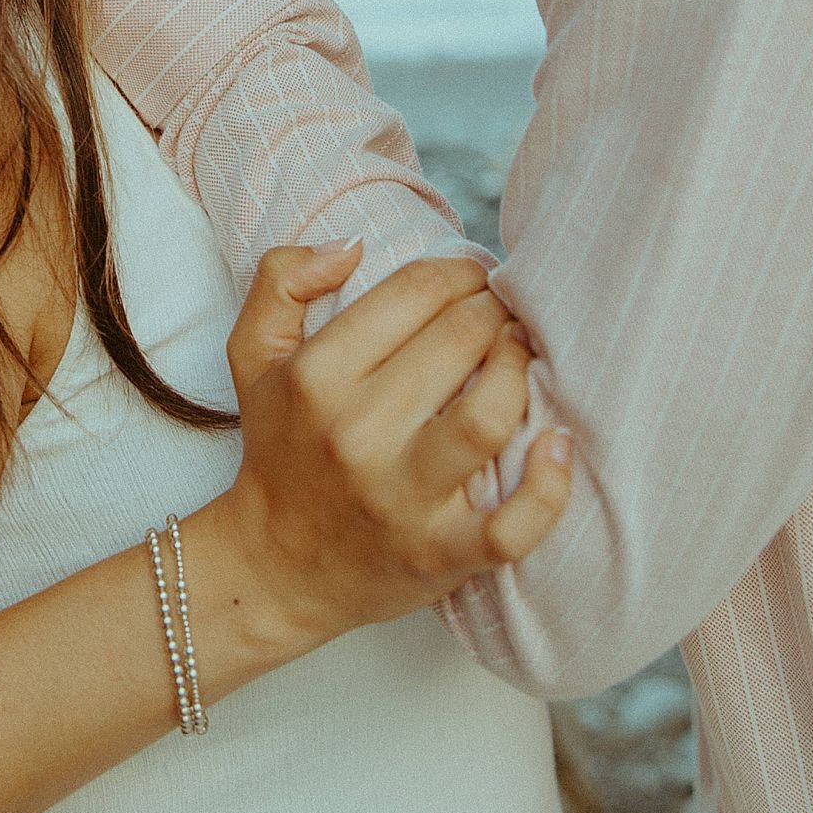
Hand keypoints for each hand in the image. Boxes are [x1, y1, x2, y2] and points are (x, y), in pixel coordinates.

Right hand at [219, 243, 572, 648]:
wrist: (275, 567)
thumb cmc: (280, 448)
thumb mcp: (254, 355)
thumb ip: (282, 280)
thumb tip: (351, 245)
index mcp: (317, 377)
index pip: (414, 291)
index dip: (461, 269)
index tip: (476, 276)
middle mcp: (357, 434)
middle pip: (460, 339)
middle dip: (496, 310)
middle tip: (504, 312)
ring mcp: (402, 498)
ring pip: (490, 414)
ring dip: (522, 370)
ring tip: (523, 357)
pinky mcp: (440, 555)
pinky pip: (513, 524)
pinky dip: (550, 484)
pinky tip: (558, 443)